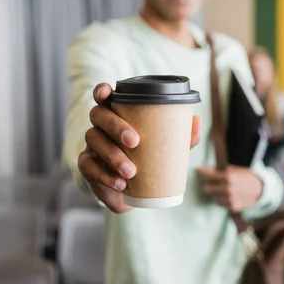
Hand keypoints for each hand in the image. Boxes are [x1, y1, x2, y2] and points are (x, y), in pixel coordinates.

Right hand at [78, 83, 201, 212]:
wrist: (136, 193)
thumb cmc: (150, 160)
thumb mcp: (166, 148)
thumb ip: (180, 136)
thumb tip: (196, 122)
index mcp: (117, 114)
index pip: (104, 96)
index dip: (102, 91)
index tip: (107, 93)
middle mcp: (101, 125)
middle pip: (99, 116)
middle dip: (115, 126)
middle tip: (135, 141)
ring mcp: (92, 145)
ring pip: (94, 140)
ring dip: (112, 155)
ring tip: (131, 171)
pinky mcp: (87, 165)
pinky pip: (88, 167)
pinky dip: (104, 175)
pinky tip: (120, 184)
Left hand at [197, 166, 262, 212]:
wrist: (261, 190)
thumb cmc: (246, 177)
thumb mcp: (234, 170)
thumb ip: (219, 171)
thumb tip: (203, 171)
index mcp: (228, 177)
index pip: (208, 175)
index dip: (201, 172)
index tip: (197, 170)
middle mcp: (228, 188)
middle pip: (207, 187)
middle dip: (207, 184)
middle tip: (209, 181)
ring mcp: (230, 199)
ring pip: (212, 196)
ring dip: (214, 192)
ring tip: (222, 188)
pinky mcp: (232, 207)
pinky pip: (219, 203)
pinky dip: (220, 199)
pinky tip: (226, 195)